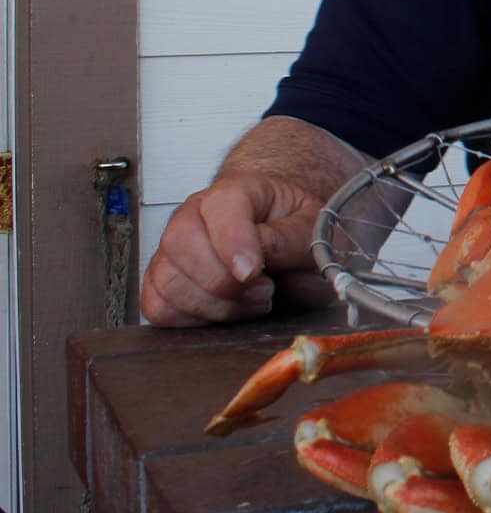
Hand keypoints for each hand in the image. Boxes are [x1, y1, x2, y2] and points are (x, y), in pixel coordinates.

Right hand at [139, 173, 331, 326]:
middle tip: (264, 291)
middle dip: (222, 281)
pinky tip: (224, 313)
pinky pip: (157, 307)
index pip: (220, 206)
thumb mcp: (311, 230)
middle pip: (180, 243)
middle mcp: (194, 214)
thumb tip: (254, 255)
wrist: (284, 243)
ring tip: (252, 302)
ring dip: (213, 306)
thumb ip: (289, 239)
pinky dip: (191, 321)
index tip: (252, 272)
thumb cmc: (296, 233)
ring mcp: (172, 249)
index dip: (232, 241)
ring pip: (166, 281)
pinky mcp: (161, 283)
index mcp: (238, 191)